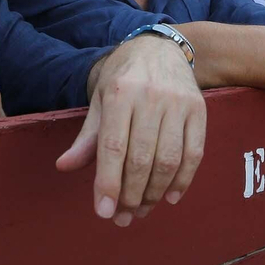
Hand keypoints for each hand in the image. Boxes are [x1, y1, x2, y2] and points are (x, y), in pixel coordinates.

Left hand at [57, 36, 204, 226]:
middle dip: (132, 195)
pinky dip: (183, 180)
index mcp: (121, 93)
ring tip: (142, 210)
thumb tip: (64, 166)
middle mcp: (151, 97)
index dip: (108, 182)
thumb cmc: (123, 77)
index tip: (103, 212)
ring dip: (155, 192)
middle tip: (123, 217)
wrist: (159, 47)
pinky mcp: (199, 110)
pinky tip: (169, 196)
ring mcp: (179, 103)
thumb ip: (87, 137)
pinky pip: (194, 153)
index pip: (113, 146)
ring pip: (169, 159)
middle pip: (142, 158)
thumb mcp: (100, 100)